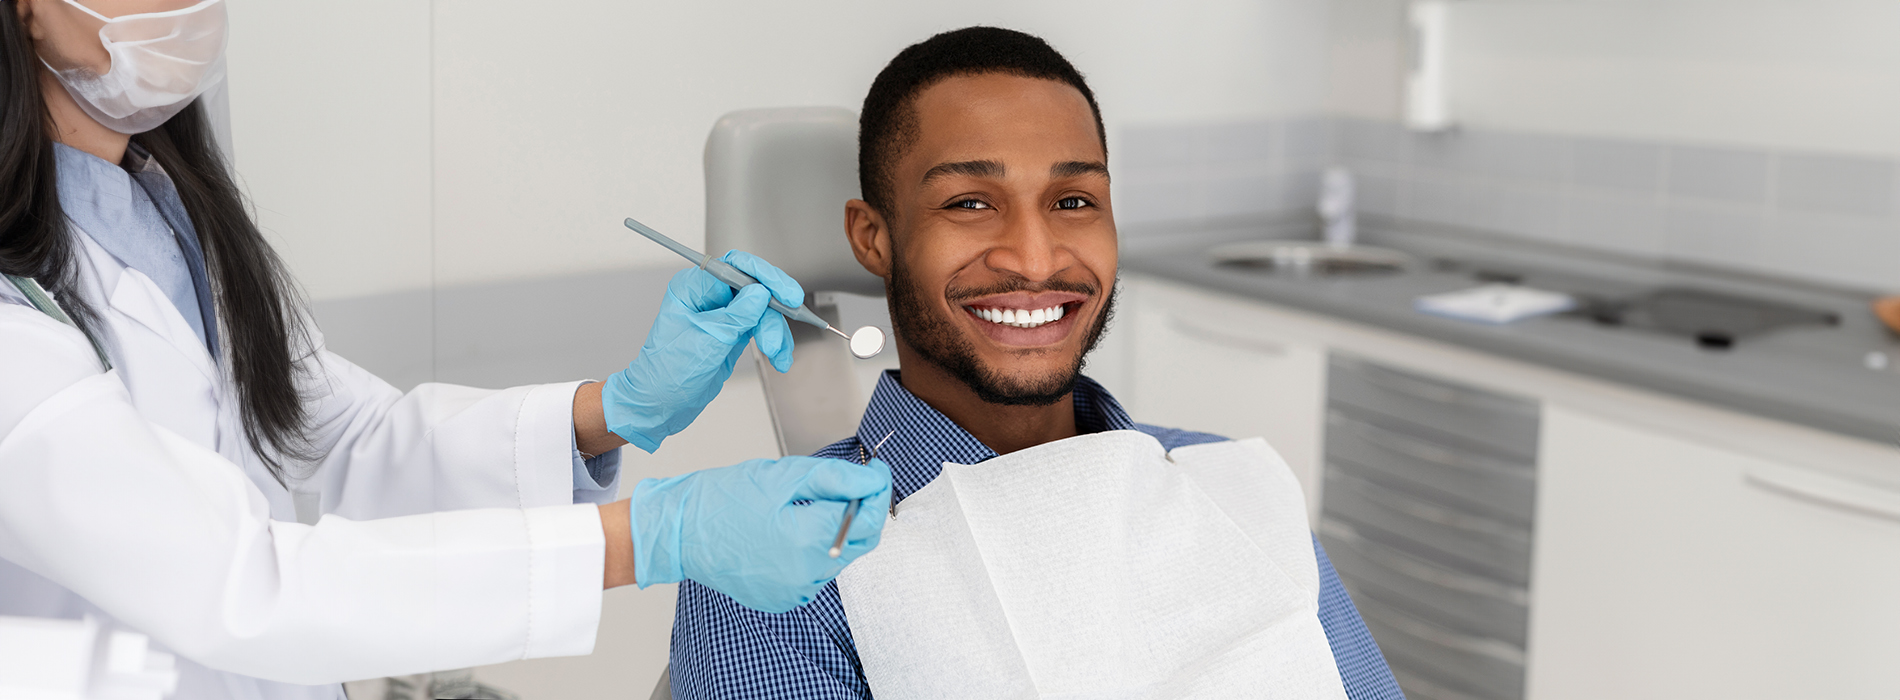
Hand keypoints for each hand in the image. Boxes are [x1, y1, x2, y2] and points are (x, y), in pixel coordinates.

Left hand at [601, 251, 802, 451]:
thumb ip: (736, 316)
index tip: (786, 294)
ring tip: (777, 355)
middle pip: (755, 288)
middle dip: (773, 312)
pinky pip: (762, 328)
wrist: (659, 404)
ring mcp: (722, 314)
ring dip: (775, 332)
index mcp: (693, 288)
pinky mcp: (733, 332)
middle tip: (784, 329)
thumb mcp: (706, 342)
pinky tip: (779, 358)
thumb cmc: (667, 373)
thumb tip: (761, 293)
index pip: (735, 267)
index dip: (765, 277)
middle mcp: (709, 296)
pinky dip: (774, 342)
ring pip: (763, 310)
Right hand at [629, 456, 892, 612]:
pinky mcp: (782, 600)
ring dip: (837, 532)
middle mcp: (806, 575)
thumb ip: (836, 480)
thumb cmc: (721, 499)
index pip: (868, 517)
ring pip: (839, 559)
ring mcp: (794, 592)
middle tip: (850, 485)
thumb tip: (874, 481)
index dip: (878, 491)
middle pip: (860, 543)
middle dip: (862, 512)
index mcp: (808, 541)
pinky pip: (815, 574)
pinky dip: (814, 552)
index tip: (877, 471)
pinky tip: (791, 532)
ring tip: (809, 506)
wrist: (677, 532)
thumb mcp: (783, 476)